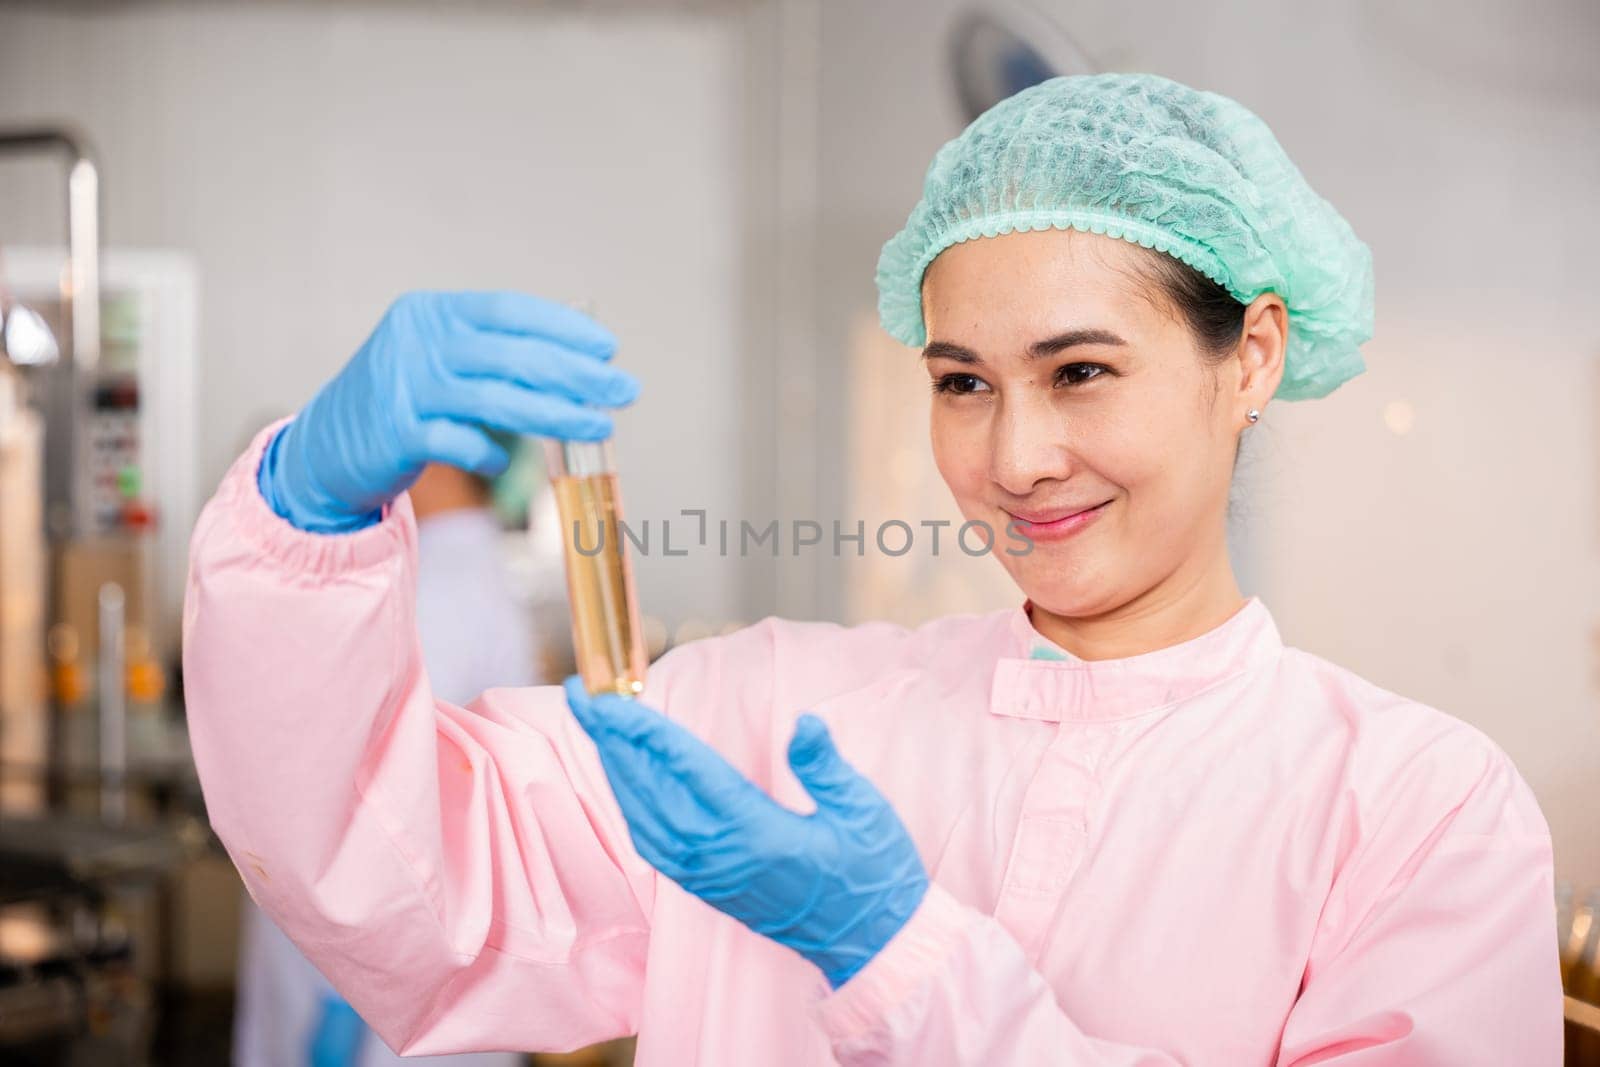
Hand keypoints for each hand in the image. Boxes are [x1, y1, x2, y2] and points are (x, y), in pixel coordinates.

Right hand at [259, 290, 636, 532]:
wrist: (326, 445)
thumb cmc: (402, 400)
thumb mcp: (439, 359)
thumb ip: (493, 356)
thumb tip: (578, 366)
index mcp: (434, 313)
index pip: (511, 311)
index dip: (563, 328)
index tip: (607, 348)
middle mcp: (419, 342)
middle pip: (514, 355)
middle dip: (578, 373)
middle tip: (624, 390)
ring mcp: (405, 386)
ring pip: (498, 400)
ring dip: (557, 414)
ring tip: (599, 425)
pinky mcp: (397, 433)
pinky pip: (463, 444)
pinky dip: (493, 454)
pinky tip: (507, 460)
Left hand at [563, 676, 928, 988]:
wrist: (873, 945)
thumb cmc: (874, 875)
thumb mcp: (864, 812)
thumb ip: (826, 766)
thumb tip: (804, 722)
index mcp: (758, 834)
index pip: (686, 771)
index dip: (643, 730)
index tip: (608, 699)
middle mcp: (723, 858)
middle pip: (650, 790)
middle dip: (611, 740)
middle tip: (583, 694)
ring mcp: (711, 877)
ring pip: (645, 817)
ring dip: (616, 769)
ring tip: (598, 726)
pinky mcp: (709, 889)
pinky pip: (655, 844)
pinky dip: (632, 805)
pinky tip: (627, 781)